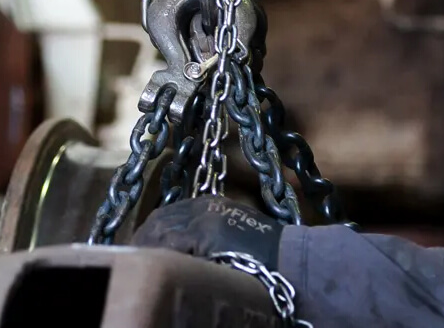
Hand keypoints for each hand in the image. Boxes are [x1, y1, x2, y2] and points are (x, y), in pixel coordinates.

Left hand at [130, 195, 283, 268]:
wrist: (290, 255)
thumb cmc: (267, 250)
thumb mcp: (233, 230)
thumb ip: (209, 231)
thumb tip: (183, 246)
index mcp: (212, 203)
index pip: (169, 212)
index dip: (150, 229)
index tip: (139, 243)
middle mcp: (205, 206)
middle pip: (160, 218)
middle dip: (143, 237)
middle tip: (130, 254)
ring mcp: (205, 218)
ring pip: (161, 230)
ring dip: (146, 246)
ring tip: (137, 261)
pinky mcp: (207, 234)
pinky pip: (172, 244)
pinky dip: (159, 254)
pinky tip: (152, 263)